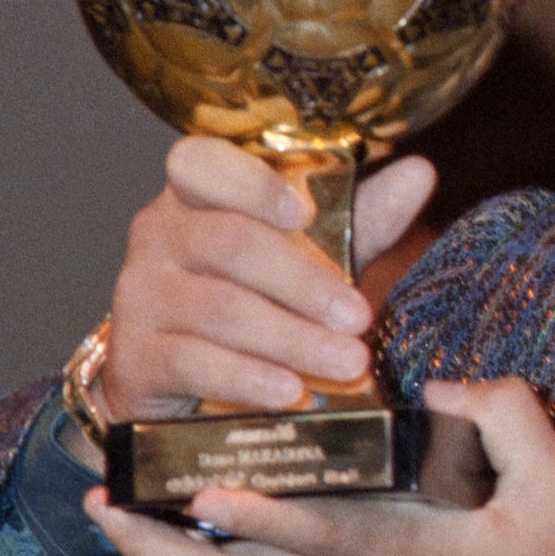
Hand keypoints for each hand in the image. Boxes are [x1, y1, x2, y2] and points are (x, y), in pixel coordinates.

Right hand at [99, 138, 438, 425]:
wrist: (174, 377)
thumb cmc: (249, 296)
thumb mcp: (307, 254)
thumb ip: (357, 219)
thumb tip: (420, 172)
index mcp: (196, 194)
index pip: (201, 163)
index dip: (251, 184)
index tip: (304, 213)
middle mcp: (159, 234)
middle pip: (230, 244)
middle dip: (305, 284)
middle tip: (360, 319)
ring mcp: (139, 294)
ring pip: (219, 309)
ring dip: (291, 339)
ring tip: (348, 363)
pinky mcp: (135, 356)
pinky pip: (193, 362)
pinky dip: (248, 378)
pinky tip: (290, 392)